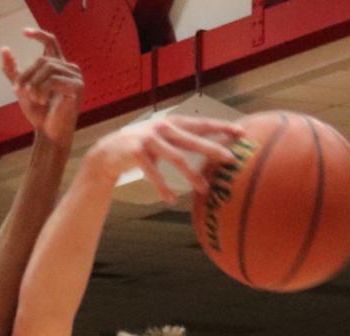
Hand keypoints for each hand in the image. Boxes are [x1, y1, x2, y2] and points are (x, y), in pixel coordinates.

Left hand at [1, 29, 82, 145]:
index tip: (23, 32)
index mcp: (58, 67)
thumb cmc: (39, 114)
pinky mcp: (77, 87)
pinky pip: (54, 80)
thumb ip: (14, 71)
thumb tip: (4, 49)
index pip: (50, 42)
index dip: (38, 34)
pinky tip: (41, 100)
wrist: (48, 134)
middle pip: (43, 59)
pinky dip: (42, 90)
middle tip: (17, 89)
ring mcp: (75, 77)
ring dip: (34, 83)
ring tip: (32, 97)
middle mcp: (69, 68)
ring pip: (48, 68)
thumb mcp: (22, 89)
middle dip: (27, 74)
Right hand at [85, 115, 241, 202]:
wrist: (108, 151)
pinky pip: (154, 173)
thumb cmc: (141, 147)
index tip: (241, 132)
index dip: (221, 127)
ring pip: (177, 158)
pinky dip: (163, 187)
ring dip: (191, 175)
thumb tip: (208, 146)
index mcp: (173, 122)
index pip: (201, 123)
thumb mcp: (162, 138)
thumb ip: (181, 138)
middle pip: (194, 139)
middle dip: (214, 149)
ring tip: (204, 189)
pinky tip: (171, 199)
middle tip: (231, 159)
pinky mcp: (137, 153)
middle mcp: (163, 127)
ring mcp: (150, 139)